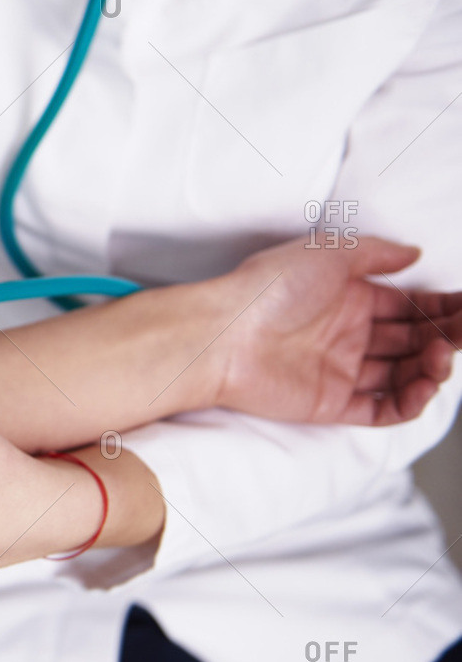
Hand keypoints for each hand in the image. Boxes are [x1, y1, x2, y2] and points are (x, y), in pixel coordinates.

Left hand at [213, 237, 459, 425]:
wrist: (221, 334)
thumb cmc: (266, 287)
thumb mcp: (327, 252)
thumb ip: (376, 252)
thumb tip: (415, 252)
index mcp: (347, 299)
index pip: (409, 305)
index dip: (444, 307)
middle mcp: (346, 334)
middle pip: (412, 340)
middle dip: (446, 336)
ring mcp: (339, 370)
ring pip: (403, 375)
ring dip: (432, 368)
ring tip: (441, 357)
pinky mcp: (329, 403)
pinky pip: (380, 409)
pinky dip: (409, 403)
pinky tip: (424, 386)